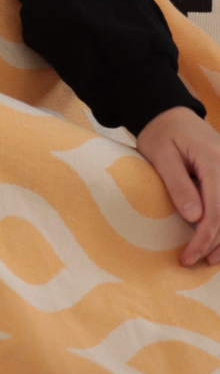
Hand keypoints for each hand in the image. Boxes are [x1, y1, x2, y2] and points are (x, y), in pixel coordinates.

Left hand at [136, 106, 219, 265]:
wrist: (167, 113)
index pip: (216, 208)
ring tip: (210, 257)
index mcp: (213, 159)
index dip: (205, 236)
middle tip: (195, 260)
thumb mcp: (161, 156)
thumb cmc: (159, 133)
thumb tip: (195, 217)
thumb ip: (178, 184)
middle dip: (216, 241)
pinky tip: (219, 239)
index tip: (189, 256)